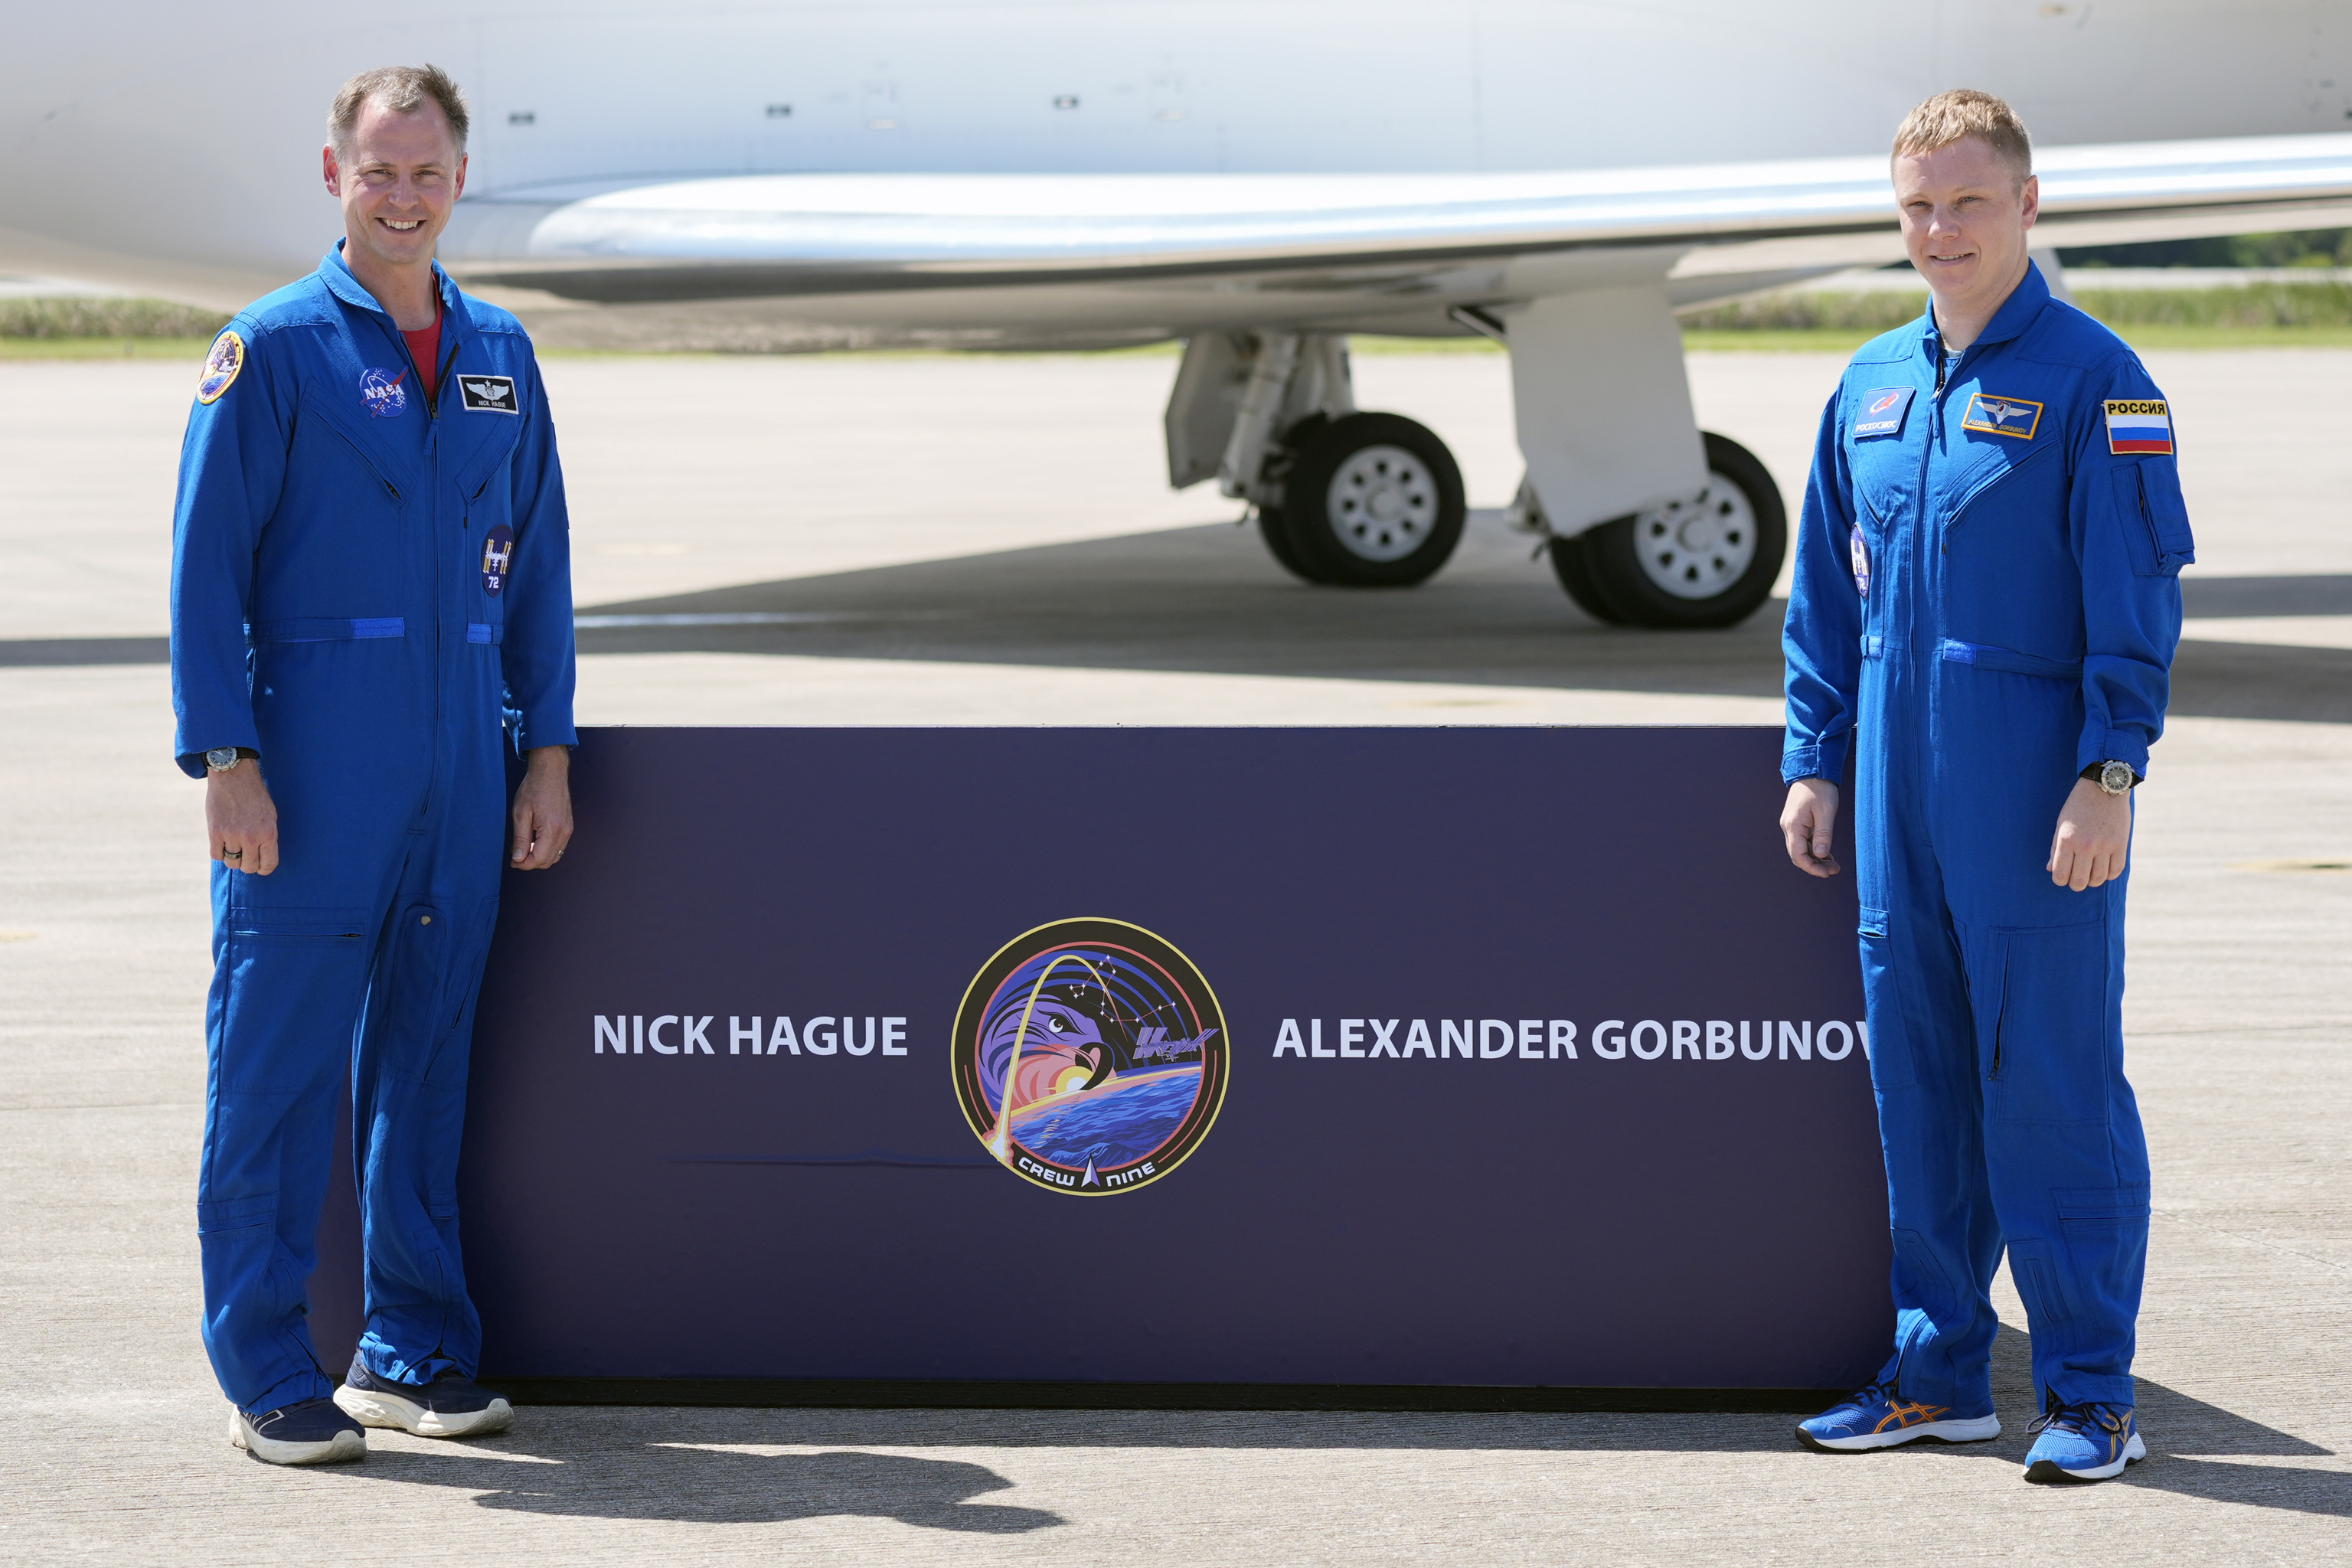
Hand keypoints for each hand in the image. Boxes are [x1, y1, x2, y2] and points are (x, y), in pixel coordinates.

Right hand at [206, 762, 278, 874]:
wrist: (234, 776)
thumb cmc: (255, 796)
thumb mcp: (270, 816)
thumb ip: (266, 837)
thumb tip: (262, 858)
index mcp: (268, 833)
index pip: (268, 864)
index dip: (265, 869)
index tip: (261, 866)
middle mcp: (251, 837)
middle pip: (248, 867)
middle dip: (248, 863)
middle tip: (246, 855)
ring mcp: (232, 835)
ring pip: (232, 863)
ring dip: (233, 857)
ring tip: (234, 846)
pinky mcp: (215, 832)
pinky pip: (216, 855)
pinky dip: (219, 852)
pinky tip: (222, 843)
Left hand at [510, 746, 572, 870]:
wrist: (550, 772)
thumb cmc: (533, 789)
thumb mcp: (520, 814)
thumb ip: (520, 839)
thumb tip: (518, 859)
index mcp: (552, 829)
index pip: (539, 859)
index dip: (524, 864)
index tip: (512, 861)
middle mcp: (564, 832)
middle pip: (548, 861)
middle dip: (530, 862)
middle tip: (515, 856)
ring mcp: (569, 830)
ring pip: (555, 856)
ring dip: (539, 857)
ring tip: (525, 848)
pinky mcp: (569, 827)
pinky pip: (559, 847)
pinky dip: (547, 850)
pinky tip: (535, 841)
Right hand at [1781, 778, 1841, 877]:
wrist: (1812, 770)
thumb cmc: (1820, 789)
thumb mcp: (1826, 811)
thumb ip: (1823, 834)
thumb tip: (1820, 856)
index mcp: (1793, 825)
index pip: (1798, 855)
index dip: (1811, 868)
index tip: (1826, 874)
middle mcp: (1789, 827)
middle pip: (1798, 855)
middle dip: (1815, 866)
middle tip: (1834, 870)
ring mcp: (1791, 825)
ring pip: (1801, 849)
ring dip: (1816, 859)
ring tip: (1834, 865)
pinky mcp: (1797, 822)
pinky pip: (1803, 841)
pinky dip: (1814, 850)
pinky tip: (1826, 854)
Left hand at [2048, 776, 2130, 889]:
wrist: (2103, 788)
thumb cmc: (2078, 806)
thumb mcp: (2061, 824)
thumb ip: (2055, 848)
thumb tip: (2051, 870)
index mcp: (2067, 840)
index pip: (2060, 874)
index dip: (2059, 880)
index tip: (2062, 878)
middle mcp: (2085, 845)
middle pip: (2079, 881)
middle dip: (2075, 885)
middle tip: (2076, 881)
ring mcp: (2105, 845)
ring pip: (2098, 878)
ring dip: (2092, 881)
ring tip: (2090, 876)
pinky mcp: (2121, 844)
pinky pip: (2116, 870)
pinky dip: (2109, 875)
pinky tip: (2104, 870)